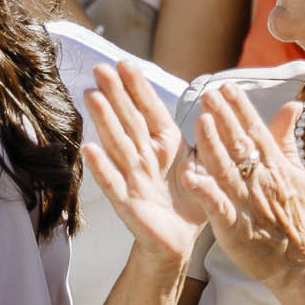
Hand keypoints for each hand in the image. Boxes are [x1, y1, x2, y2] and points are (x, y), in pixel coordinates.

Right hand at [82, 61, 205, 263]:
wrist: (180, 241)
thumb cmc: (189, 200)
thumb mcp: (204, 164)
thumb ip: (208, 138)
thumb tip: (215, 107)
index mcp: (166, 145)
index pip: (151, 110)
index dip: (138, 87)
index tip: (125, 63)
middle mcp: (146, 158)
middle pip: (129, 120)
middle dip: (115, 94)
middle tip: (100, 68)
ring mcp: (134, 179)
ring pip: (118, 144)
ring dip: (105, 121)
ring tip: (92, 95)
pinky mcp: (128, 204)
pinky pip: (113, 184)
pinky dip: (102, 168)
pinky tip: (89, 149)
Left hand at [178, 83, 304, 291]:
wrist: (303, 264)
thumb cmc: (300, 220)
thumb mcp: (299, 176)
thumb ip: (287, 140)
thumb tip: (292, 105)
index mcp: (277, 167)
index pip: (257, 131)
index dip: (241, 108)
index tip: (226, 87)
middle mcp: (263, 182)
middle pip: (241, 144)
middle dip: (224, 117)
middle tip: (208, 95)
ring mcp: (249, 205)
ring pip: (228, 170)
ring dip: (213, 145)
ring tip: (200, 121)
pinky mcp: (236, 229)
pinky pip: (218, 208)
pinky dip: (205, 193)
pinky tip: (190, 177)